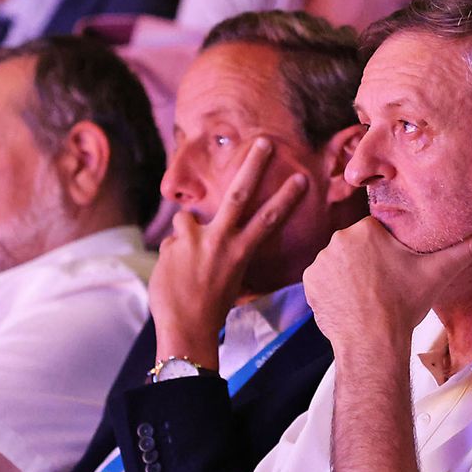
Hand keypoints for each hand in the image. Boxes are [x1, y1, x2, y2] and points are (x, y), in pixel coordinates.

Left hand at [152, 137, 309, 365]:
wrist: (186, 329)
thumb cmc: (212, 308)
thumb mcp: (231, 279)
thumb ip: (226, 251)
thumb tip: (215, 233)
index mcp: (240, 252)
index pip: (268, 220)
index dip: (286, 198)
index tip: (300, 178)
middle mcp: (221, 241)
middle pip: (239, 194)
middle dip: (253, 165)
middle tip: (264, 141)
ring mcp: (196, 241)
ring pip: (188, 218)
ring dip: (185, 235)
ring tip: (185, 263)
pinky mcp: (173, 245)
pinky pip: (171, 241)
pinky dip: (171, 253)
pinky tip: (173, 273)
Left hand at [302, 218, 471, 360]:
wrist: (372, 342)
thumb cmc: (405, 305)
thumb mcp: (439, 272)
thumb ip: (470, 247)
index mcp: (366, 229)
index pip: (379, 232)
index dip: (390, 250)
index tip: (398, 269)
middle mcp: (338, 240)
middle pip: (359, 246)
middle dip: (370, 262)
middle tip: (385, 285)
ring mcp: (320, 262)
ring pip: (341, 261)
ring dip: (352, 274)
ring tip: (369, 296)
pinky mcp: (309, 282)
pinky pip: (324, 279)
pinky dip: (335, 288)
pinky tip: (352, 302)